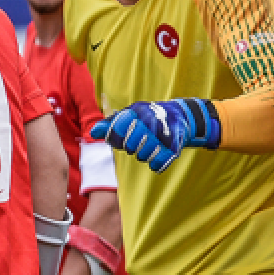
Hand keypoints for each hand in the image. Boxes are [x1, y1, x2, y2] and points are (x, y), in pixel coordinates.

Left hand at [90, 98, 219, 171]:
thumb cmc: (148, 119)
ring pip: (143, 155)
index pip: (118, 128)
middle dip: (132, 148)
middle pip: (130, 145)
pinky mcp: (175, 145)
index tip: (120, 140)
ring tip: (148, 150)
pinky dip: (156, 164)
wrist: (180, 116)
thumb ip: (111, 124)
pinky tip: (157, 158)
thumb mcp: (130, 116)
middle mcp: (150, 118)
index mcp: (137, 111)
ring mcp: (163, 131)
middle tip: (138, 144)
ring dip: (144, 155)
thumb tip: (93, 133)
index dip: (116, 138)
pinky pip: (157, 163)